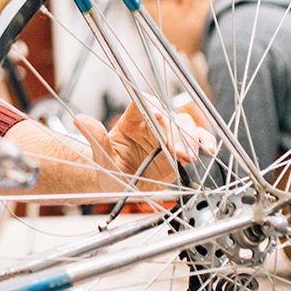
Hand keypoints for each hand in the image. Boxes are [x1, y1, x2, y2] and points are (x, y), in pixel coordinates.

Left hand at [75, 95, 217, 186]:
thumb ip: (96, 139)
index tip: (160, 122)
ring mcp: (167, 136)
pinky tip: (210, 149)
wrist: (117, 186)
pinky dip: (205, 141)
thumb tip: (80, 120)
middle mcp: (151, 125)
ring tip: (189, 156)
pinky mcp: (179, 150)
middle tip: (178, 152)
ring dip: (191, 138)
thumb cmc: (107, 170)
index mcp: (131, 121)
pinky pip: (197, 140)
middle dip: (176, 131)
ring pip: (185, 125)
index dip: (155, 110)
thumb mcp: (100, 159)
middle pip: (169, 115)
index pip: (145, 104)